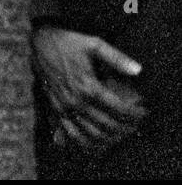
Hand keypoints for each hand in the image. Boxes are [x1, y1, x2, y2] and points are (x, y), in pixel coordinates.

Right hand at [33, 27, 145, 150]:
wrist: (40, 42)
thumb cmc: (69, 42)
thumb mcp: (94, 44)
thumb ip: (117, 58)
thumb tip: (139, 70)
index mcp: (88, 86)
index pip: (119, 109)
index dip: (135, 114)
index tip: (144, 113)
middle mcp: (76, 100)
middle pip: (107, 124)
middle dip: (126, 127)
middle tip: (136, 125)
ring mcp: (64, 107)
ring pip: (91, 133)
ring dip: (109, 137)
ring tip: (121, 134)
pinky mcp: (55, 108)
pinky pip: (71, 132)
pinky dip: (86, 142)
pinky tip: (97, 143)